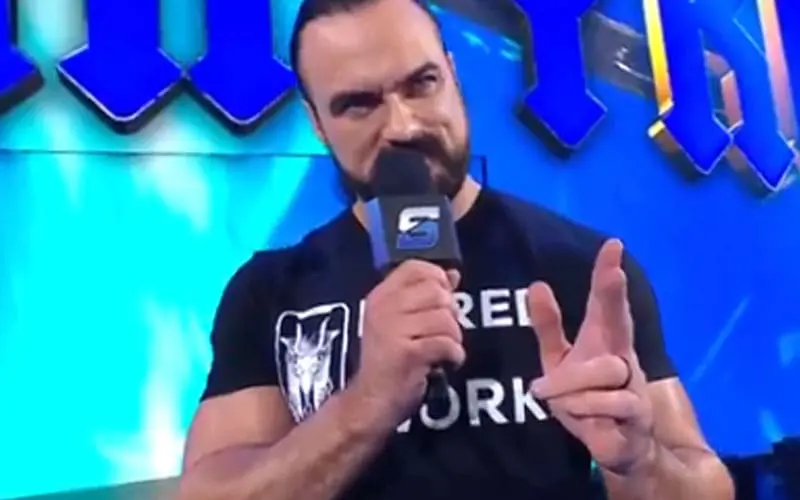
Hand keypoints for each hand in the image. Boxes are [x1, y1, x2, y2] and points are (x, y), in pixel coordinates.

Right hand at [348, 260, 463, 430]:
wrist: (366, 404)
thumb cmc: (386, 364)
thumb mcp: (400, 324)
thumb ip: (425, 297)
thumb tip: (452, 274)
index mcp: (380, 296)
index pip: (416, 268)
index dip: (437, 280)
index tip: (441, 302)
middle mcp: (384, 307)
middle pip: (437, 292)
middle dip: (449, 314)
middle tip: (441, 334)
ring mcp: (393, 329)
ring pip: (446, 319)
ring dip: (453, 339)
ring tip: (441, 352)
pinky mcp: (406, 353)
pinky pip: (446, 343)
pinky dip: (453, 356)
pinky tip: (443, 364)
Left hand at [527, 239, 654, 474]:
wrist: (618, 447)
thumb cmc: (586, 398)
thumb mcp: (559, 361)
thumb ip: (549, 327)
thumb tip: (536, 285)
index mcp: (605, 341)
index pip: (608, 303)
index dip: (608, 275)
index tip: (613, 245)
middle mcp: (623, 357)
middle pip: (618, 322)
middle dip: (615, 295)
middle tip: (614, 271)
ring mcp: (634, 385)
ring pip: (603, 370)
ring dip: (570, 384)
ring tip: (551, 394)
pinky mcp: (637, 414)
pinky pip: (609, 403)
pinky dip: (585, 408)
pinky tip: (577, 417)